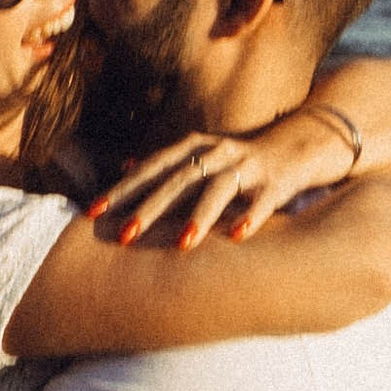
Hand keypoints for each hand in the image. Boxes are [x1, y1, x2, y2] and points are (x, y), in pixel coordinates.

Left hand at [87, 106, 365, 249]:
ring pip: (220, 190)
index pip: (151, 168)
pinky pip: (264, 202)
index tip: (92, 212)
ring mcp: (248, 166)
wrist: (298, 146)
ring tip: (181, 245)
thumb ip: (166, 164)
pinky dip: (252, 218)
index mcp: (194, 147)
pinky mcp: (276, 183)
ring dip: (199, 216)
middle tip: (123, 236)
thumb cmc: (240, 160)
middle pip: (178, 180)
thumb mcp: (201, 156)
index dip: (122, 189)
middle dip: (149, 208)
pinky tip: (237, 238)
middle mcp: (217, 152)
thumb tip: (125, 165)